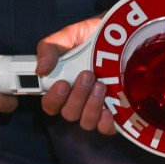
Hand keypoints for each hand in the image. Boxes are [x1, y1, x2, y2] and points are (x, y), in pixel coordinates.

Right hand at [36, 15, 115, 134]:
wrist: (123, 35)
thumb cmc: (92, 36)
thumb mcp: (69, 35)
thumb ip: (50, 47)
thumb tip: (40, 69)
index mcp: (62, 85)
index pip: (50, 105)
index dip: (53, 99)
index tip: (62, 84)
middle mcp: (77, 101)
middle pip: (69, 114)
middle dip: (77, 96)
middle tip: (88, 75)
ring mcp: (96, 108)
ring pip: (86, 122)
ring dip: (91, 106)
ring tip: (101, 85)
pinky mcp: (116, 112)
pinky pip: (106, 128)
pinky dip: (106, 123)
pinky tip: (109, 110)